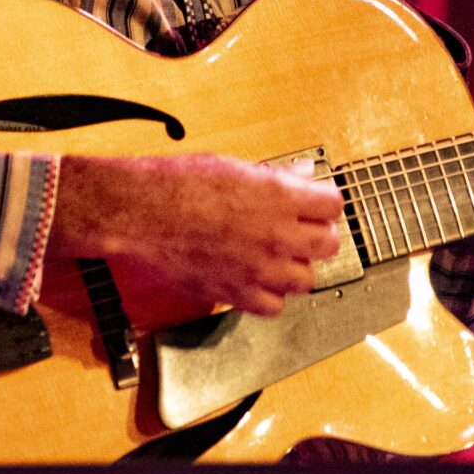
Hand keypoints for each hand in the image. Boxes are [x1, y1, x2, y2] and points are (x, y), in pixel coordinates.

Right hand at [48, 152, 342, 317]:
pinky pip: (274, 306)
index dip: (324, 203)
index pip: (333, 204)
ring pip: (306, 279)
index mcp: (279, 196)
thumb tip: (302, 176)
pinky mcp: (237, 293)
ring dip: (295, 267)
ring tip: (276, 255)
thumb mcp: (234, 167)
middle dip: (317, 235)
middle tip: (299, 229)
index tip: (315, 203)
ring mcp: (259, 268)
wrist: (140, 212)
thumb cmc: (178, 183)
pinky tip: (256, 278)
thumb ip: (276, 177)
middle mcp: (276, 235)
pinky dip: (269, 295)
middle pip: (328, 244)